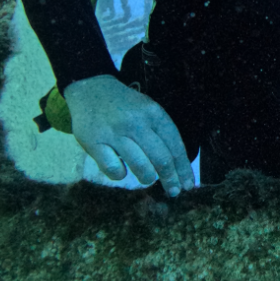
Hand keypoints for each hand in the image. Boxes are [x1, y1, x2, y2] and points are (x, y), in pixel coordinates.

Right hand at [63, 75, 194, 195]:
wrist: (91, 89)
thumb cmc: (125, 105)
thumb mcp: (147, 109)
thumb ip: (161, 133)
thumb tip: (177, 166)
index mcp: (153, 113)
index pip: (174, 145)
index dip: (183, 169)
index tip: (188, 185)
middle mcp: (135, 122)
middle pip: (161, 159)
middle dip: (170, 179)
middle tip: (173, 191)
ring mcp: (114, 133)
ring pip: (140, 166)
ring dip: (147, 177)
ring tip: (147, 178)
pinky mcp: (94, 143)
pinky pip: (113, 169)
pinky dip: (120, 174)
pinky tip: (121, 170)